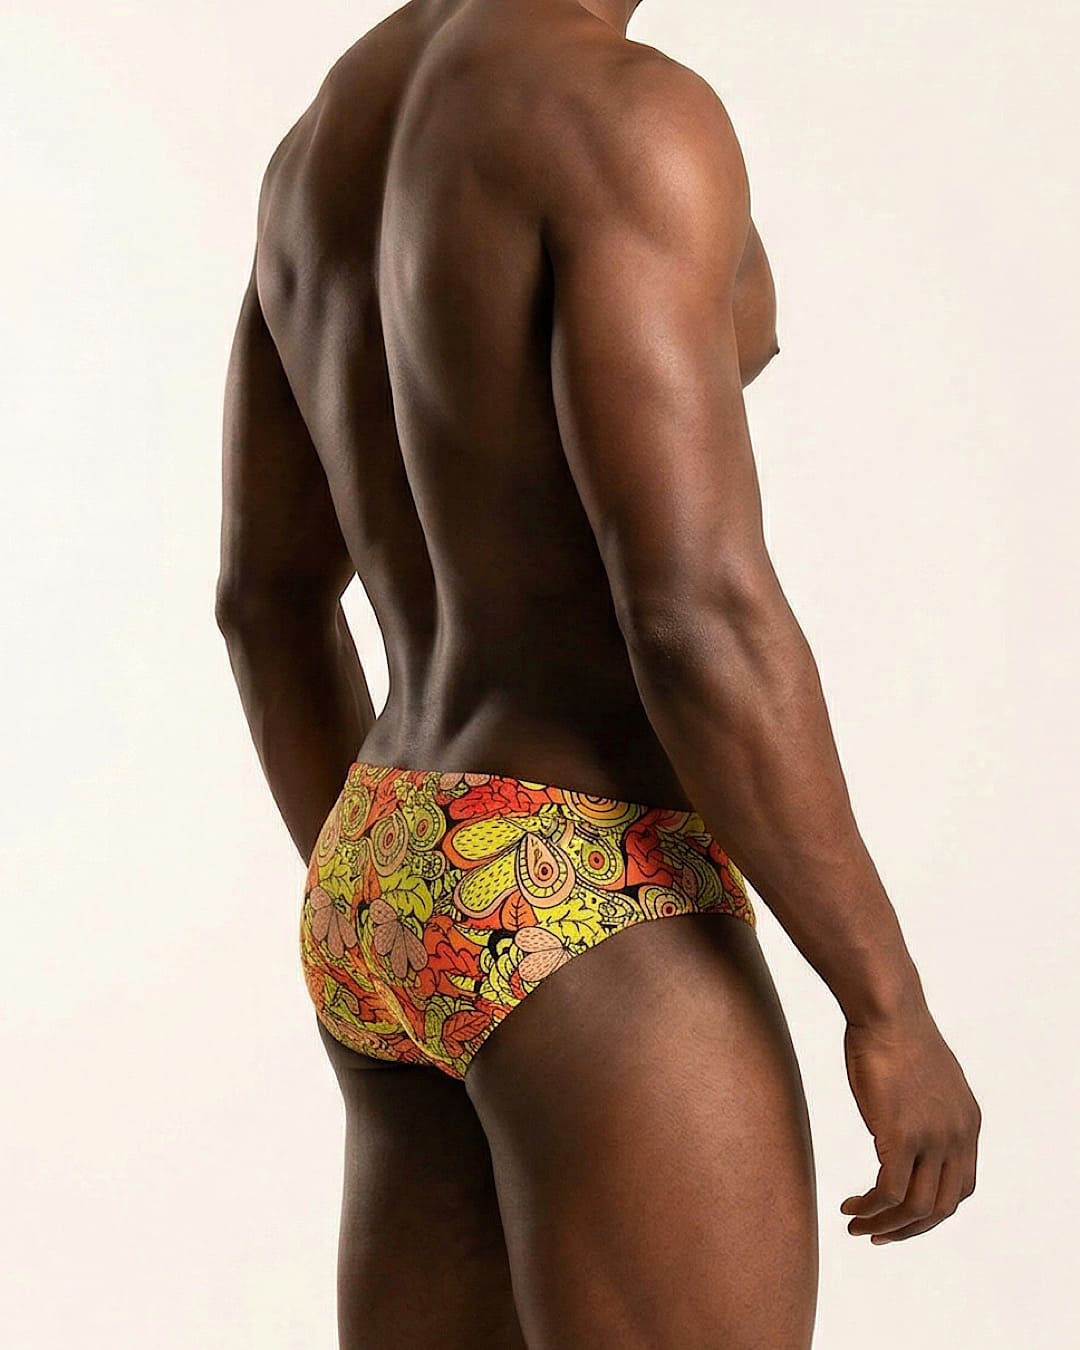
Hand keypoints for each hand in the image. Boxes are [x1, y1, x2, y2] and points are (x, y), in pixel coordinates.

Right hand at [840, 1006, 980, 1243]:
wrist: (886, 1009)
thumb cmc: (893, 1031)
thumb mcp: (925, 1076)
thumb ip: (925, 1109)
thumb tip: (903, 1125)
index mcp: (968, 1123)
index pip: (961, 1186)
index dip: (932, 1209)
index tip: (901, 1215)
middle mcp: (958, 1135)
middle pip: (943, 1206)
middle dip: (910, 1229)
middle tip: (879, 1235)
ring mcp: (933, 1137)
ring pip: (917, 1207)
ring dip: (886, 1225)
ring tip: (857, 1226)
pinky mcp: (902, 1135)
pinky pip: (890, 1192)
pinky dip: (871, 1208)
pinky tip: (851, 1208)